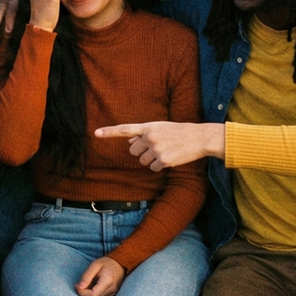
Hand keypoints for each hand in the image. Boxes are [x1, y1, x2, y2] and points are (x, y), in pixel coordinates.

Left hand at [75, 256, 124, 295]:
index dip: (82, 293)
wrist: (120, 264)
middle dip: (84, 295)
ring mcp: (113, 295)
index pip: (92, 295)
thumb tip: (79, 287)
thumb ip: (86, 276)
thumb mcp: (94, 265)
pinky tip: (92, 291)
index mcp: (107, 281)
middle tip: (80, 286)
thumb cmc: (106, 263)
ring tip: (87, 287)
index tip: (77, 285)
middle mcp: (112, 290)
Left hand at [94, 121, 225, 171]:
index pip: (125, 129)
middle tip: (158, 147)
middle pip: (133, 152)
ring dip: (152, 160)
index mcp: (148, 127)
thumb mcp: (161, 128)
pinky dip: (160, 166)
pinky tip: (171, 158)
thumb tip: (129, 143)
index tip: (96, 133)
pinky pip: (153, 168)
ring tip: (166, 151)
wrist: (199, 137)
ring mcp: (156, 149)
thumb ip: (144, 134)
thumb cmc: (179, 132)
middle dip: (142, 152)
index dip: (109, 132)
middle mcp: (150, 137)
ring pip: (143, 161)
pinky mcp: (163, 160)